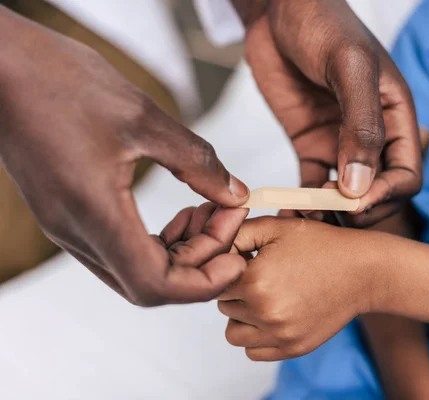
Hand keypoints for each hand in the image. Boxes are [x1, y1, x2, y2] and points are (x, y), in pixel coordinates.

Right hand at [0, 8, 248, 304]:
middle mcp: (76, 233)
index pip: (155, 286)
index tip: (238, 252)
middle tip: (229, 216)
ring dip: (182, 251)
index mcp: (94, 214)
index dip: (204, 281)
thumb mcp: (144, 118)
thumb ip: (197, 163)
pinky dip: (160, 240)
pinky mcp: (68, 213)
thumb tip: (235, 196)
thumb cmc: (60, 81)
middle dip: (201, 260)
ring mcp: (67, 226)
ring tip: (210, 210)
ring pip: (136, 269)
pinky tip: (182, 210)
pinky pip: (121, 247)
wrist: (0, 65)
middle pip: (149, 284)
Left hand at [217, 217, 374, 360]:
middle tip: (261, 276)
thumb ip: (236, 232)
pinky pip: (253, 351)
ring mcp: (279, 334)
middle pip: (223, 305)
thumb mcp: (277, 227)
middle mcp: (264, 312)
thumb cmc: (321, 245)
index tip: (247, 261)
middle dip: (236, 290)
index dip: (229, 267)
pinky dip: (257, 336)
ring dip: (242, 316)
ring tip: (265, 297)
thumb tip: (211, 244)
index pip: (215, 279)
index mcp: (255, 280)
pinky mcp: (292, 348)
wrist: (363, 271)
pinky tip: (274, 314)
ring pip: (233, 332)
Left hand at [235, 0, 421, 226]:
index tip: (352, 202)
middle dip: (355, 210)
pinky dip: (302, 204)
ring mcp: (340, 143)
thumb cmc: (322, 24)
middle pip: (376, 192)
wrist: (279, 10)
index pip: (406, 175)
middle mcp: (372, 136)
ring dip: (328, 214)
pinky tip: (287, 214)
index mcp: (395, 117)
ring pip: (344, 195)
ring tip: (302, 218)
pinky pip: (312, 185)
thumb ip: (361, 125)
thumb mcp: (350, 68)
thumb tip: (360, 186)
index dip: (385, 196)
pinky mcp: (311, 144)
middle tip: (323, 214)